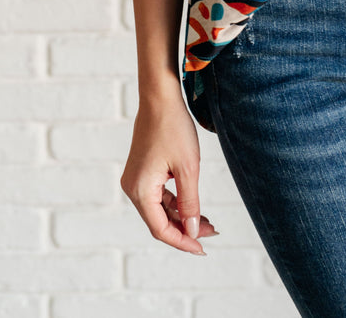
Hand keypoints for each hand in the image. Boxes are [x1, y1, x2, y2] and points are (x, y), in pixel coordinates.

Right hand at [121, 92, 217, 253]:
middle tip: (212, 233)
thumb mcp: (188, 168)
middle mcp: (132, 188)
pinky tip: (193, 206)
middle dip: (185, 229)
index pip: (161, 229)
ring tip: (208, 222)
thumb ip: (190, 203)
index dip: (183, 241)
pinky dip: (175, 203)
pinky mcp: (141, 171)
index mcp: (140, 191)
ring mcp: (135, 179)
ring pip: (159, 209)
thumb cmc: (174, 129)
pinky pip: (158, 196)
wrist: (160, 98)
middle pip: (159, 221)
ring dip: (182, 216)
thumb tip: (193, 231)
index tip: (203, 248)